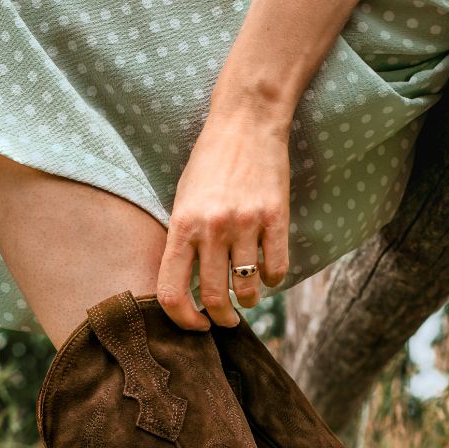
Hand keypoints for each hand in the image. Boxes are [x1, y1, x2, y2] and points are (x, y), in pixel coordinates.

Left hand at [157, 111, 290, 330]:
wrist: (246, 122)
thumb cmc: (210, 164)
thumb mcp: (182, 201)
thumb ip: (182, 242)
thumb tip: (184, 290)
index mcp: (182, 226)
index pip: (171, 292)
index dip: (183, 320)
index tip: (196, 325)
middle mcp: (211, 229)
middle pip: (214, 298)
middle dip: (221, 319)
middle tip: (226, 320)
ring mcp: (245, 224)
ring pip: (248, 290)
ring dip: (249, 302)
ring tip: (248, 297)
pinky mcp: (276, 218)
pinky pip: (276, 269)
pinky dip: (273, 280)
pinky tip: (268, 273)